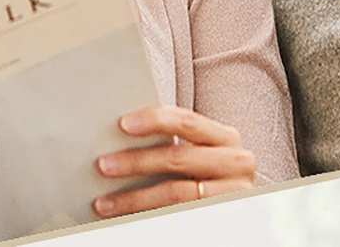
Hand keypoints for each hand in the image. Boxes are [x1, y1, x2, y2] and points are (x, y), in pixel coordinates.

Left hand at [93, 106, 255, 217]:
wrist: (235, 208)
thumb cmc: (211, 176)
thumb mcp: (201, 154)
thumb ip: (176, 142)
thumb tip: (125, 134)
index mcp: (226, 138)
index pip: (187, 121)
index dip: (155, 120)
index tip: (124, 124)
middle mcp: (236, 163)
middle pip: (178, 158)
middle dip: (136, 161)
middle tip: (104, 164)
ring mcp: (232, 193)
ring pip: (175, 193)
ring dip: (134, 198)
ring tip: (105, 202)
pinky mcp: (221, 218)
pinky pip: (179, 216)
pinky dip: (148, 216)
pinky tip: (127, 218)